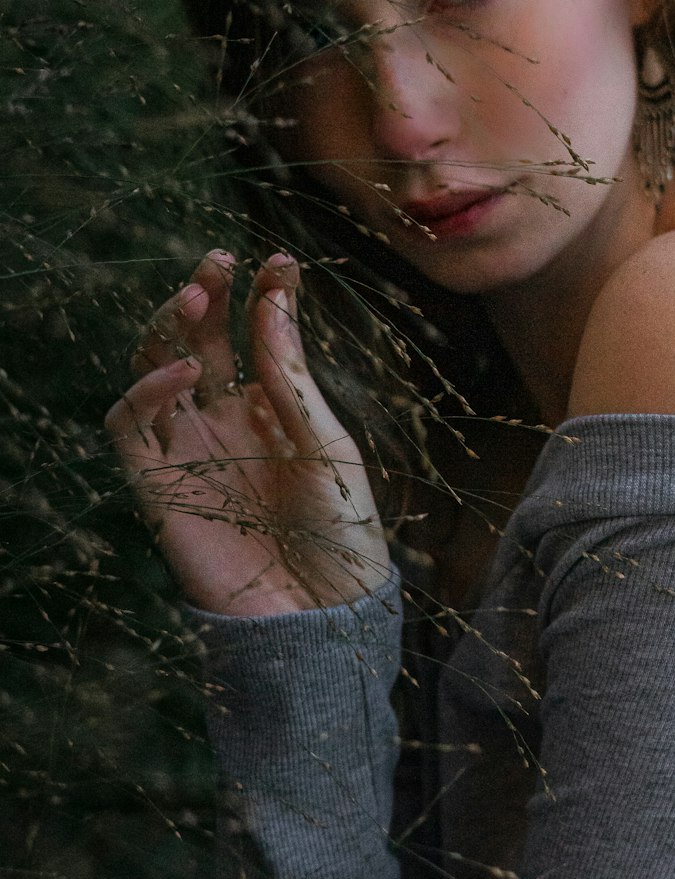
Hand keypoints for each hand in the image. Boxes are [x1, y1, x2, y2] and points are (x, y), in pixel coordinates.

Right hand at [105, 250, 392, 616]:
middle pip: (196, 342)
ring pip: (152, 369)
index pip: (252, 336)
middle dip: (203, 296)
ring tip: (195, 298)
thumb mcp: (327, 443)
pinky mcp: (156, 486)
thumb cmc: (341, 534)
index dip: (261, 295)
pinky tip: (183, 369)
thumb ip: (289, 375)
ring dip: (165, 328)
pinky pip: (129, 426)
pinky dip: (145, 389)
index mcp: (270, 411)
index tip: (281, 261)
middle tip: (216, 261)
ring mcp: (187, 451)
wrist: (323, 617)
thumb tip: (272, 296)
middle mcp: (223, 424)